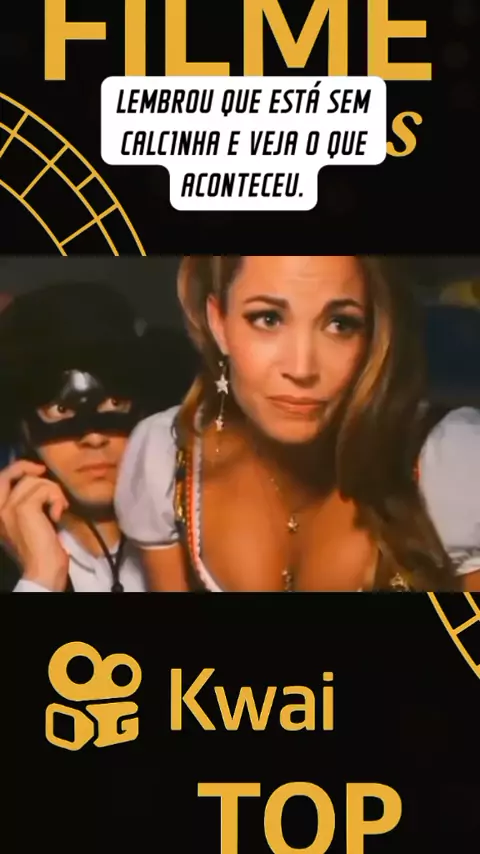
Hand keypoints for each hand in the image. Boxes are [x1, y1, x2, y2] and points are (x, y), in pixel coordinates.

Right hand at [0, 460, 69, 591]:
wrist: (41, 569)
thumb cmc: (39, 549)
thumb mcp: (26, 523)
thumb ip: (24, 503)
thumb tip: (37, 479)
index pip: (1, 480)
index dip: (18, 468)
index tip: (37, 470)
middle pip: (9, 473)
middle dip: (28, 467)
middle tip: (44, 472)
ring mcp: (9, 507)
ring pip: (35, 481)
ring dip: (53, 491)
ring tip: (57, 509)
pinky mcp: (24, 509)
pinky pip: (46, 490)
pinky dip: (57, 499)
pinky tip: (57, 515)